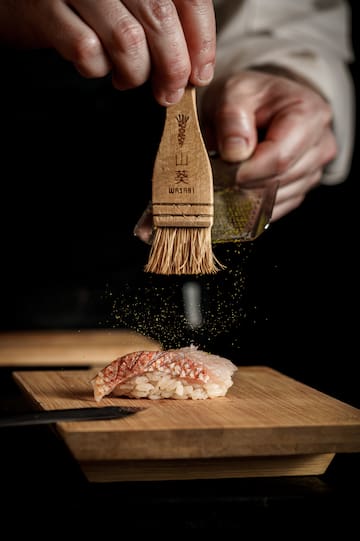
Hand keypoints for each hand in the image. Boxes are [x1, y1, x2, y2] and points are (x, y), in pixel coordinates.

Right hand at [0, 0, 215, 105]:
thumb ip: (162, 19)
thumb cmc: (82, 2)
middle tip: (169, 92)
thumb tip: (195, 65)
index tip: (200, 73)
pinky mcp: (43, 8)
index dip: (200, 40)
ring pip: (127, 38)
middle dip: (172, 66)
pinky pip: (86, 50)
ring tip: (130, 79)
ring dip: (135, 72)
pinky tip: (96, 66)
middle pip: (160, 17)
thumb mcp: (128, 1)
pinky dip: (97, 69)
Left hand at [201, 70, 337, 220]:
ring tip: (226, 176)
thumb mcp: (233, 91)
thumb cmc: (247, 97)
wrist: (258, 105)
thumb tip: (236, 152)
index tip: (221, 170)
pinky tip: (238, 188)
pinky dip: (252, 205)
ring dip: (246, 195)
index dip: (247, 170)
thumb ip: (231, 116)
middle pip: (280, 181)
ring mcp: (315, 170)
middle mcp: (320, 144)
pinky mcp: (302, 189)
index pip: (280, 158)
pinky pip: (276, 209)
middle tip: (217, 174)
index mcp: (309, 114)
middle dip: (244, 183)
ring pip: (277, 199)